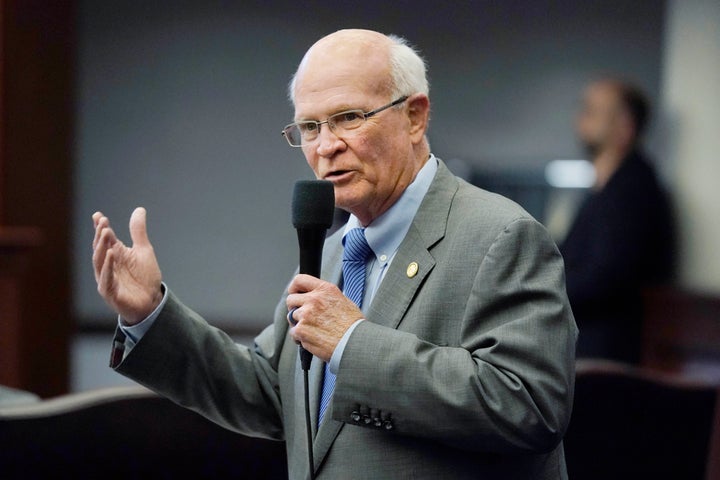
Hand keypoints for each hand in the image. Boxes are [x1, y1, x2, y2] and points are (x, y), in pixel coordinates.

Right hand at [92, 207, 162, 324]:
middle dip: (100, 235)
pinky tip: (111, 254)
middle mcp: (107, 266)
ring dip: (102, 247)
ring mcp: (107, 279)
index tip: (98, 215)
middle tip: (103, 222)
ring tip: (106, 232)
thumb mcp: (143, 250)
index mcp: (114, 255)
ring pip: (100, 261)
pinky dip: (108, 267)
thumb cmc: (145, 277)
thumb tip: (139, 209)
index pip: (104, 239)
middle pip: (100, 248)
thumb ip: (138, 231)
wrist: (152, 301)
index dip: (100, 227)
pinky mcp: (110, 292)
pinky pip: (106, 279)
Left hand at [286, 274, 363, 361]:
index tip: (294, 293)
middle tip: (304, 317)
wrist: (354, 342)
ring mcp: (305, 315)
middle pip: (291, 300)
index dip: (294, 288)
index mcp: (325, 290)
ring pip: (291, 318)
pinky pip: (293, 333)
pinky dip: (300, 338)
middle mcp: (314, 300)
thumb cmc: (353, 325)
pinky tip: (312, 339)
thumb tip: (318, 298)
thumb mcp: (344, 301)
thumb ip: (327, 297)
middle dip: (295, 308)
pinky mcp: (301, 330)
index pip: (300, 280)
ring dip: (299, 324)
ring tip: (313, 331)